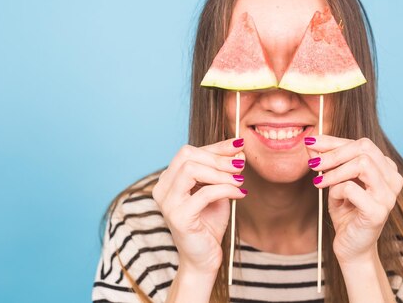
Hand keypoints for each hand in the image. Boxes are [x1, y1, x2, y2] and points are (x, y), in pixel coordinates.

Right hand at [152, 138, 246, 274]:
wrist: (203, 258)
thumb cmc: (208, 223)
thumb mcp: (217, 189)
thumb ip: (223, 170)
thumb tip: (238, 149)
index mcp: (168, 179)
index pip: (188, 152)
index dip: (216, 147)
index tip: (238, 145)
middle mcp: (162, 188)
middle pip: (187, 156)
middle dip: (218, 158)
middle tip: (240, 166)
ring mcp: (168, 202)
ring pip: (191, 169)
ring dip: (220, 173)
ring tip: (239, 181)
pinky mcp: (178, 216)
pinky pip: (204, 193)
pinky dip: (225, 189)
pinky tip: (240, 194)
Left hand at [306, 135, 402, 263]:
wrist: (351, 247)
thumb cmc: (346, 211)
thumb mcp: (334, 180)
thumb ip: (326, 160)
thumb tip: (310, 141)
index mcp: (386, 168)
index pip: (361, 143)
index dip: (333, 141)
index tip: (311, 141)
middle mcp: (392, 179)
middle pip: (364, 148)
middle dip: (333, 153)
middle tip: (313, 164)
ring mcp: (388, 195)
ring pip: (362, 164)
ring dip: (334, 171)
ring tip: (320, 183)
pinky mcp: (378, 211)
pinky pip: (352, 188)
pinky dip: (336, 190)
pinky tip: (334, 200)